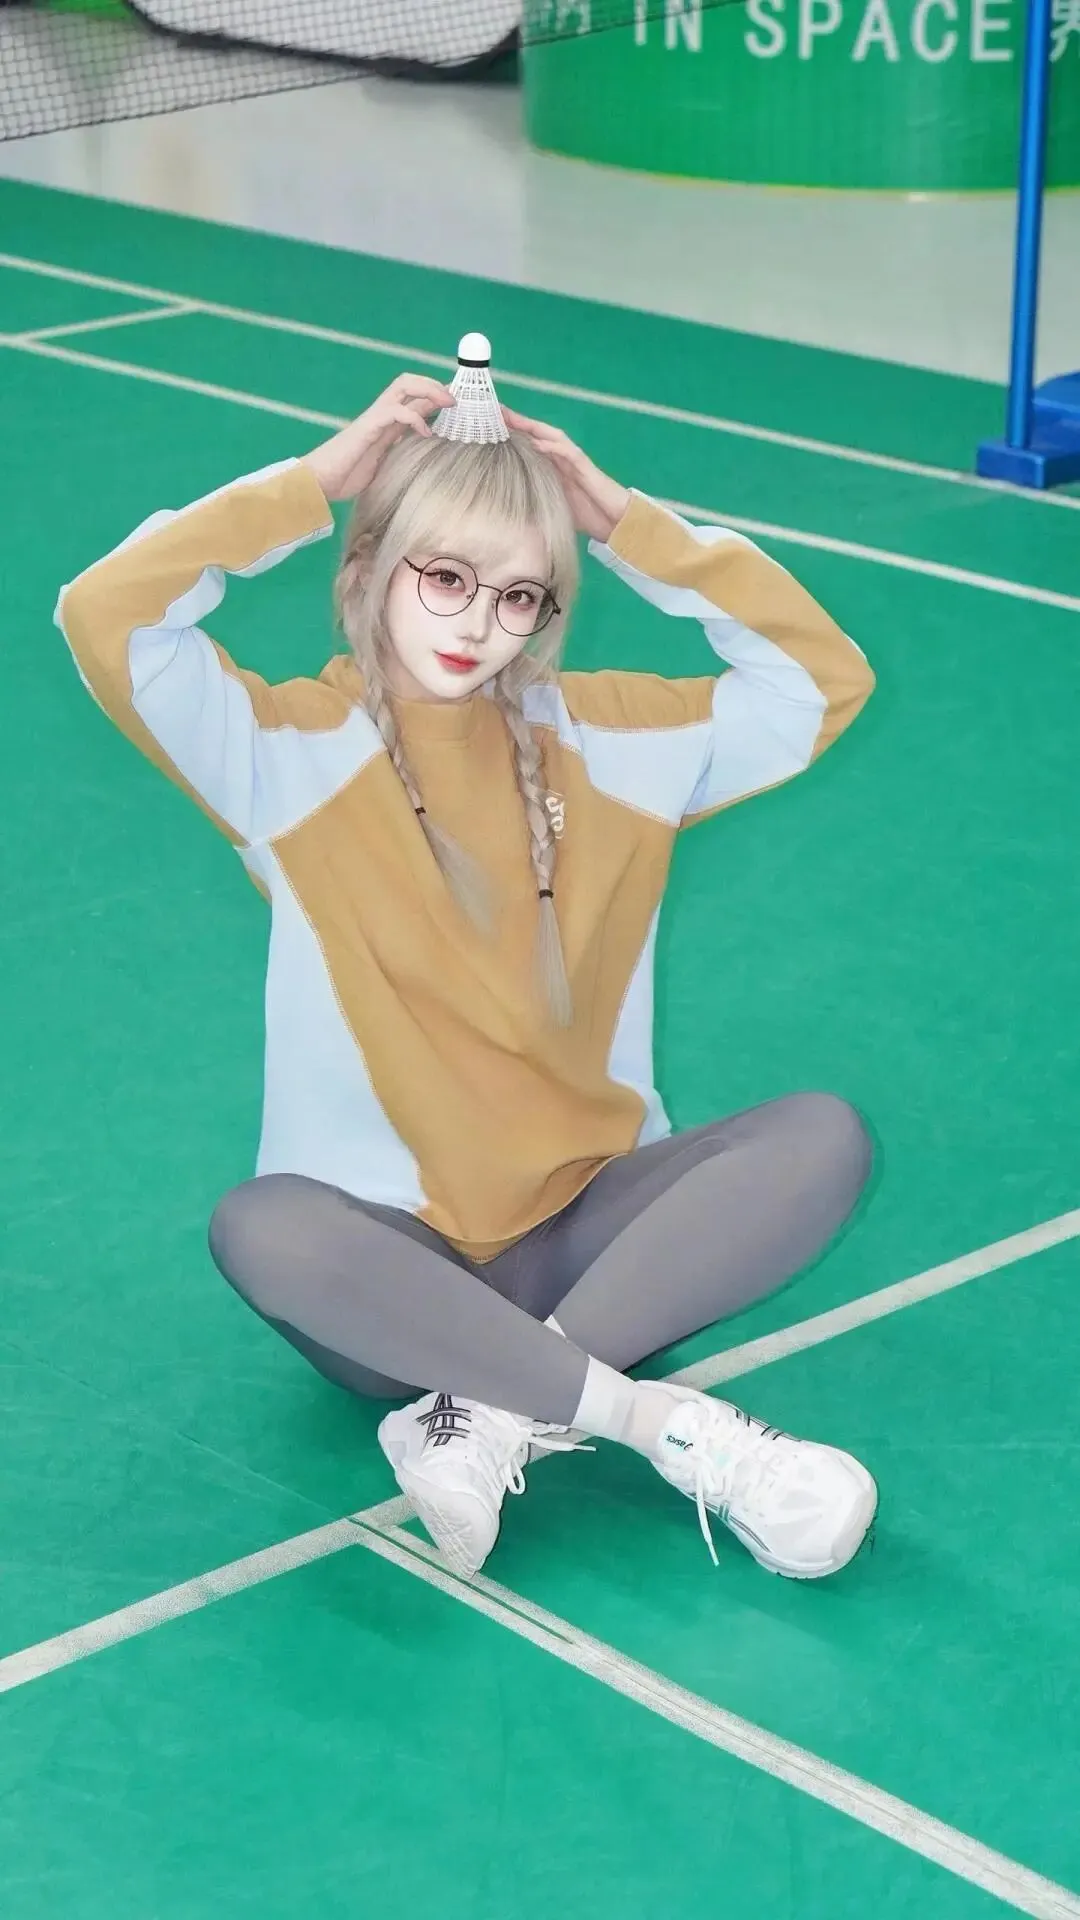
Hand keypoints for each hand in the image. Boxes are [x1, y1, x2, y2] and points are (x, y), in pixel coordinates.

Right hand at [302, 373, 455, 501]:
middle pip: (409, 383)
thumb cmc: (346, 479)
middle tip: (457, 398)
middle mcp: (381, 416)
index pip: (413, 400)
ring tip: (448, 403)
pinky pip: (395, 412)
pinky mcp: (367, 427)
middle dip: (435, 385)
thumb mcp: (384, 468)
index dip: (435, 397)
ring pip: (403, 387)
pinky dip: (413, 417)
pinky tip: (425, 432)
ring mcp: (374, 419)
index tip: (459, 404)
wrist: (317, 483)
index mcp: (386, 425)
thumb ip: (400, 459)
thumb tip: (425, 466)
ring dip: (429, 390)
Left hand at [502, 407, 629, 542]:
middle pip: (538, 434)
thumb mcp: (553, 507)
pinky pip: (569, 453)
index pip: (531, 444)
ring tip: (513, 419)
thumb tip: (510, 506)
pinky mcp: (587, 468)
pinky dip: (552, 446)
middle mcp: (563, 459)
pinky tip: (537, 443)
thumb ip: (536, 500)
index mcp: (554, 467)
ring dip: (533, 427)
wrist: (615, 522)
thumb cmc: (587, 516)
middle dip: (518, 422)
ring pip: (553, 437)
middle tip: (496, 411)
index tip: (490, 425)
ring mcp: (575, 461)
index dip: (512, 433)